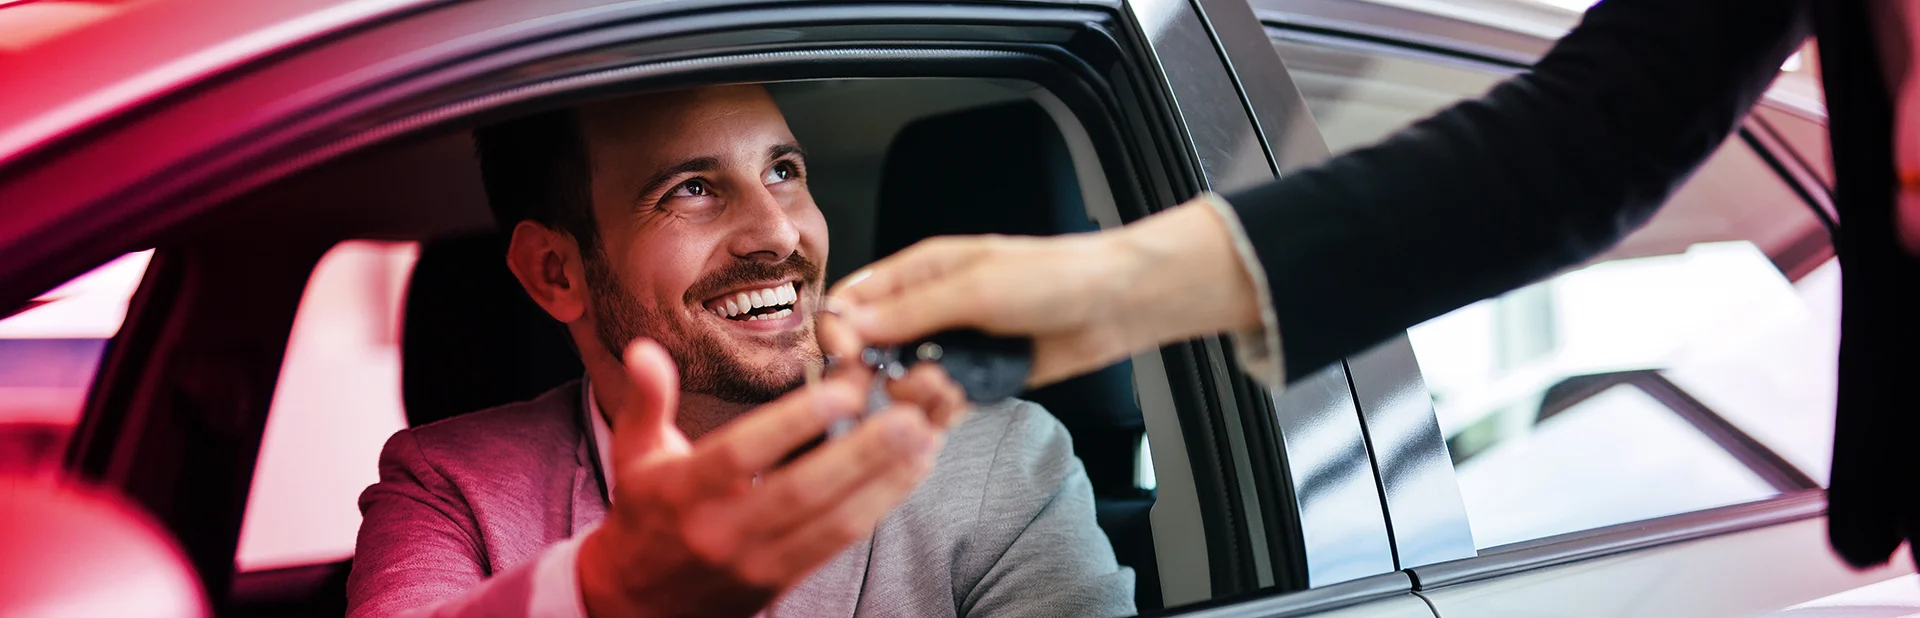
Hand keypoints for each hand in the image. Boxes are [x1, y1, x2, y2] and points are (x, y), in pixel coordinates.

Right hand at [577, 338, 967, 617]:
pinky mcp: (783, 581)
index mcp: (685, 490)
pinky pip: (838, 543)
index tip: (844, 388)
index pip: (743, 453)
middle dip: (862, 453)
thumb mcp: (636, 452)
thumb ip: (647, 399)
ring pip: (832, 522)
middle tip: (907, 413)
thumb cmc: (646, 514)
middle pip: (802, 490)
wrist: (640, 604)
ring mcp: (757, 561)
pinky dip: (878, 506)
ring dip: (885, 481)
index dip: (795, 422)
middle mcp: (722, 529)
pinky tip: (910, 473)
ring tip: (924, 438)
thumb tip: (645, 349)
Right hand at [826, 197, 1264, 387]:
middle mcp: (928, 310)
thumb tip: (847, 323)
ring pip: (904, 384)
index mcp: (918, 272)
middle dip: (876, 374)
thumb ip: (910, 310)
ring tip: (949, 390)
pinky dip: (941, 414)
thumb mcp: (975, 287)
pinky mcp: (978, 379)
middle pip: (870, 350)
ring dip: (917, 396)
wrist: (1116, 304)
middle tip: (903, 384)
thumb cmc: (1054, 277)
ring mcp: (953, 347)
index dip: (839, 333)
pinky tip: (957, 407)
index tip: (848, 359)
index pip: (851, 302)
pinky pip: (940, 406)